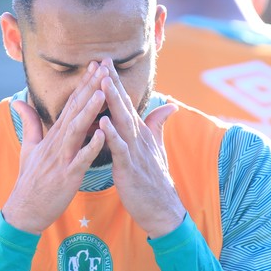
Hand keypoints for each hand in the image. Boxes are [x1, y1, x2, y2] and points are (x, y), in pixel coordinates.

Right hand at [2, 62, 106, 233]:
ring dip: (90, 111)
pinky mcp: (67, 175)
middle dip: (90, 88)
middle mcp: (58, 142)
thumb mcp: (28, 147)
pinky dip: (91, 146)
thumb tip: (18, 101)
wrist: (25, 209)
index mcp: (53, 134)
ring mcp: (62, 157)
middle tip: (104, 68)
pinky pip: (81, 158)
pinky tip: (102, 134)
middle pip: (75, 110)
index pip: (71, 104)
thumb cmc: (30, 179)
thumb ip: (29, 123)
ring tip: (102, 93)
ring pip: (77, 130)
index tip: (96, 66)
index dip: (84, 84)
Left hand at [97, 59, 185, 237]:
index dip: (114, 82)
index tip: (103, 62)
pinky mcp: (129, 168)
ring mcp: (134, 151)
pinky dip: (111, 135)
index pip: (125, 102)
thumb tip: (169, 106)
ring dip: (112, 102)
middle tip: (101, 61)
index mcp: (139, 132)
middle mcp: (137, 137)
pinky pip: (119, 149)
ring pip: (122, 122)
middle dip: (112, 83)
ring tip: (102, 83)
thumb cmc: (154, 179)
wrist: (161, 208)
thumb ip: (158, 126)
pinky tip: (102, 122)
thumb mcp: (156, 149)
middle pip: (123, 105)